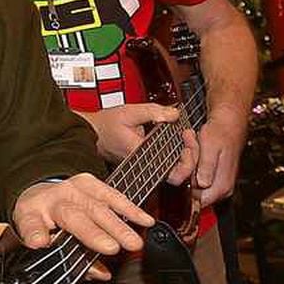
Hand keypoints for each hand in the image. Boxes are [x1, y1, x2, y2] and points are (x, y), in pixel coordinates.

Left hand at [12, 174, 153, 276]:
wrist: (41, 194)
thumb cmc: (42, 221)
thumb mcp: (43, 241)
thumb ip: (69, 259)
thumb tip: (101, 273)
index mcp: (32, 213)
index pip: (32, 225)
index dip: (35, 234)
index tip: (39, 243)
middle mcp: (52, 199)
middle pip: (73, 216)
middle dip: (93, 233)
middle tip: (111, 249)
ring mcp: (71, 188)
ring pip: (96, 206)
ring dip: (117, 225)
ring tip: (133, 242)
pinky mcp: (89, 182)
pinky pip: (111, 195)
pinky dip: (129, 209)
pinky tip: (144, 220)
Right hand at [80, 104, 197, 185]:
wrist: (91, 133)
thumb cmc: (105, 125)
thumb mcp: (129, 112)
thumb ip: (153, 111)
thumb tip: (174, 114)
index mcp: (143, 155)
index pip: (175, 170)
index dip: (189, 157)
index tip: (186, 135)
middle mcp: (146, 166)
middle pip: (180, 172)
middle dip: (191, 154)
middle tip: (188, 135)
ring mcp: (146, 166)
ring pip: (175, 169)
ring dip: (185, 154)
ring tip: (184, 135)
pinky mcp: (146, 163)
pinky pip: (167, 163)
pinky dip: (176, 153)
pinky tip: (178, 139)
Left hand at [195, 114, 246, 206]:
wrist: (229, 123)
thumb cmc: (220, 132)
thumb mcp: (210, 147)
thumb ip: (206, 167)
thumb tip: (202, 184)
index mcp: (221, 186)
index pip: (195, 200)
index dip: (186, 183)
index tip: (187, 163)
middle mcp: (221, 189)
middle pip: (192, 191)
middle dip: (187, 171)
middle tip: (191, 149)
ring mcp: (218, 184)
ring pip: (192, 183)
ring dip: (189, 165)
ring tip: (195, 145)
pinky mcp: (213, 177)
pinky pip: (195, 176)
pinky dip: (193, 163)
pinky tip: (197, 150)